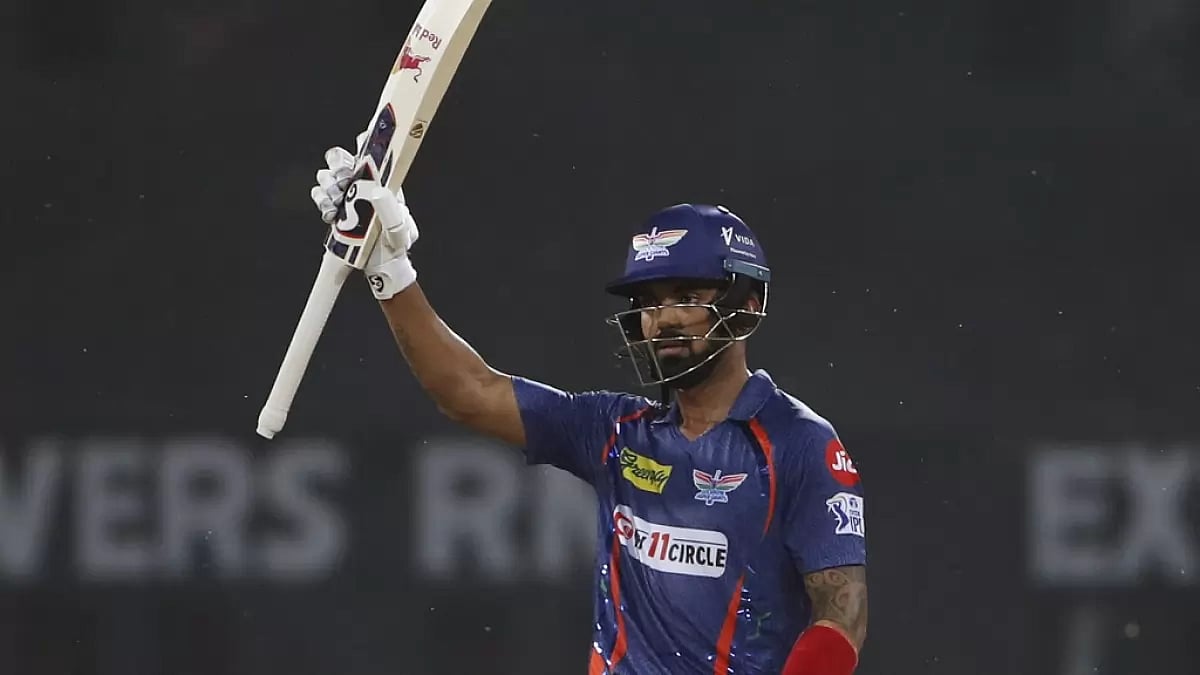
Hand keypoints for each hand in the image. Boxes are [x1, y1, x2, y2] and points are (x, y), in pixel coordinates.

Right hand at [310, 141, 419, 299]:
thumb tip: (376, 191)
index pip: (371, 152)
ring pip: (326, 175)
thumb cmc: (395, 246)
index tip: (360, 142)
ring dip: (328, 185)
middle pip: (339, 158)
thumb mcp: (399, 231)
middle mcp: (362, 183)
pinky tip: (332, 214)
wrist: (379, 265)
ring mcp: (346, 194)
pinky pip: (319, 195)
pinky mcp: (334, 208)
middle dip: (337, 167)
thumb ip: (391, 212)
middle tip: (344, 182)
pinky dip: (322, 201)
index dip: (364, 141)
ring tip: (338, 203)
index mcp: (381, 180)